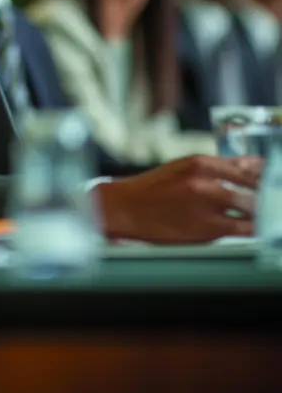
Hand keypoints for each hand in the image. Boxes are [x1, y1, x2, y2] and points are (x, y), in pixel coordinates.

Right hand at [95, 154, 261, 242]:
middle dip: (267, 195)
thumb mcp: (184, 167)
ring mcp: (206, 206)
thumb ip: (219, 167)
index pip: (247, 168)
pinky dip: (252, 228)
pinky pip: (241, 229)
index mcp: (201, 162)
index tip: (275, 180)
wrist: (126, 208)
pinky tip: (255, 228)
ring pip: (251, 209)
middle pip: (254, 188)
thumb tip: (253, 165)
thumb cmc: (154, 188)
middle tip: (274, 200)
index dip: (266, 176)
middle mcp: (205, 181)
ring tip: (267, 214)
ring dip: (262, 212)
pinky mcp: (206, 229)